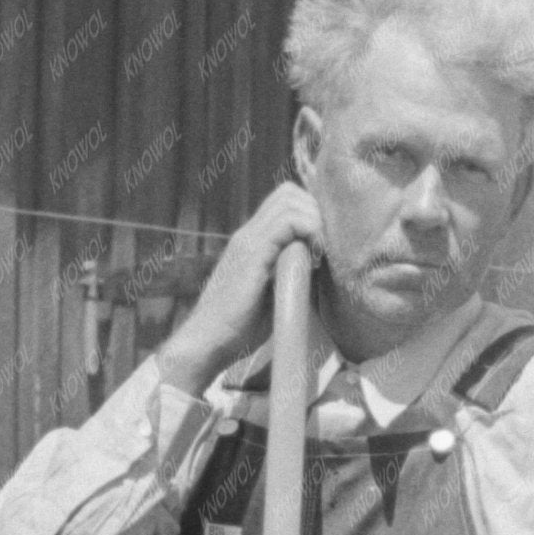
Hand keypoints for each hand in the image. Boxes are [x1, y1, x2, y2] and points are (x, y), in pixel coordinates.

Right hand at [155, 183, 323, 395]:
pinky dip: (308, 231)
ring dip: (314, 221)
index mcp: (253, 241)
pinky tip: (314, 257)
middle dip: (315, 212)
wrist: (208, 341)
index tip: (323, 244)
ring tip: (321, 253)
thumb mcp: (273, 296)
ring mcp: (248, 240)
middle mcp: (249, 233)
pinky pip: (286, 222)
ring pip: (289, 200)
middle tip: (325, 246)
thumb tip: (317, 267)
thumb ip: (291, 276)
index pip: (285, 202)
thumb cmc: (239, 329)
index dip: (310, 214)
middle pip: (289, 193)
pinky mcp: (252, 252)